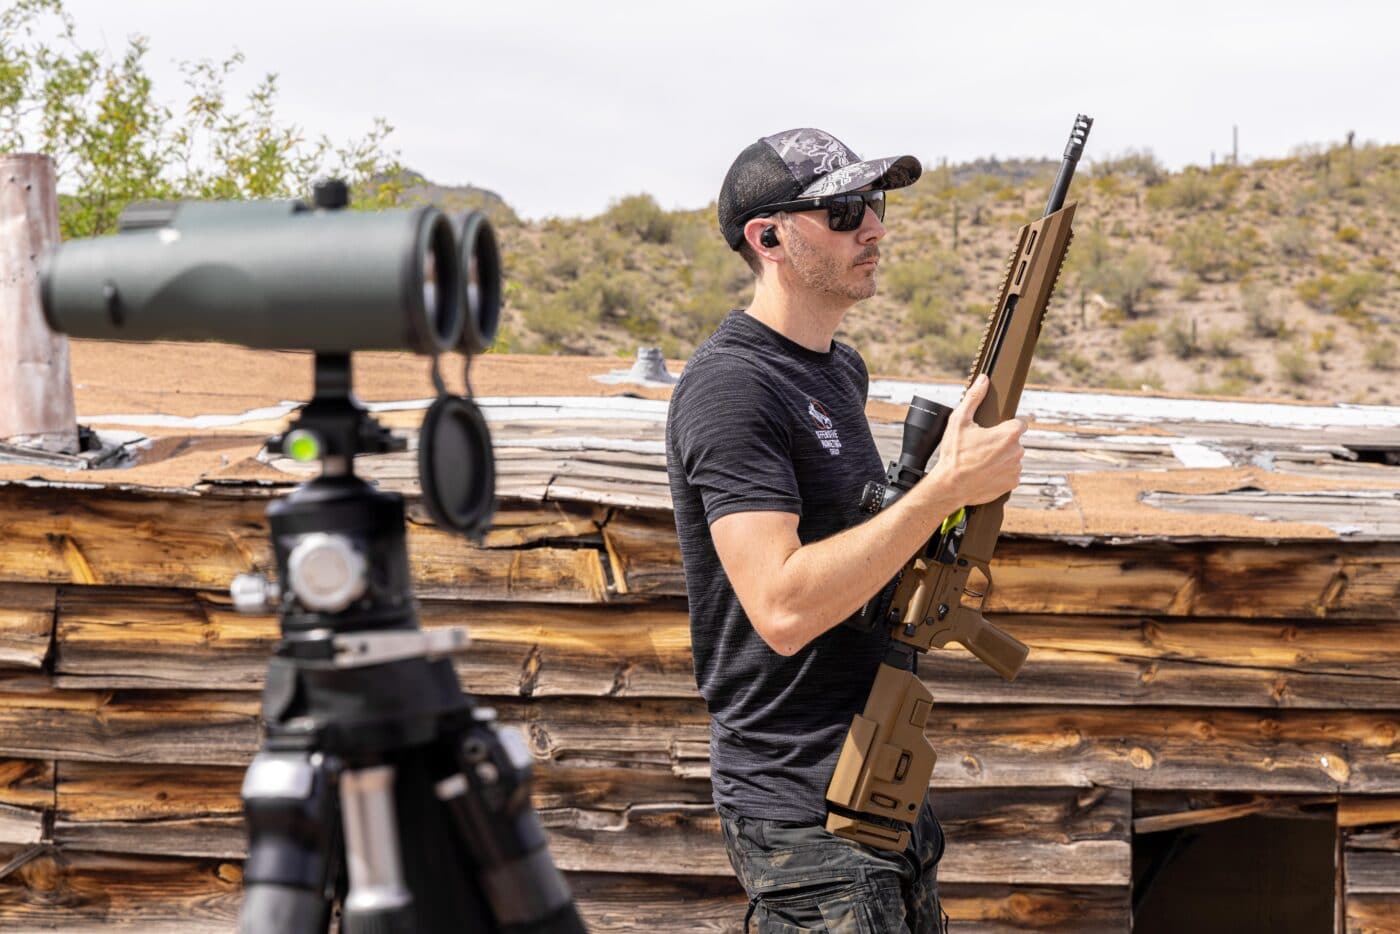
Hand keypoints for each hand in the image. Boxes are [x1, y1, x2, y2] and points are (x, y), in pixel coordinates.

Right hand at [924, 374, 1025, 505]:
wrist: (951, 486)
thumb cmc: (954, 455)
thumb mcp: (959, 421)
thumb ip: (974, 398)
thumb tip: (984, 379)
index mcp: (1009, 434)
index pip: (1019, 424)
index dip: (1005, 426)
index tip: (993, 431)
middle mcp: (1017, 451)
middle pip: (1014, 441)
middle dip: (1001, 443)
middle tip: (981, 447)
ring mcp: (1016, 469)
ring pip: (1012, 458)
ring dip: (1001, 458)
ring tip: (981, 461)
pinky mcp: (1012, 483)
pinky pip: (1010, 474)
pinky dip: (1000, 473)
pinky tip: (984, 472)